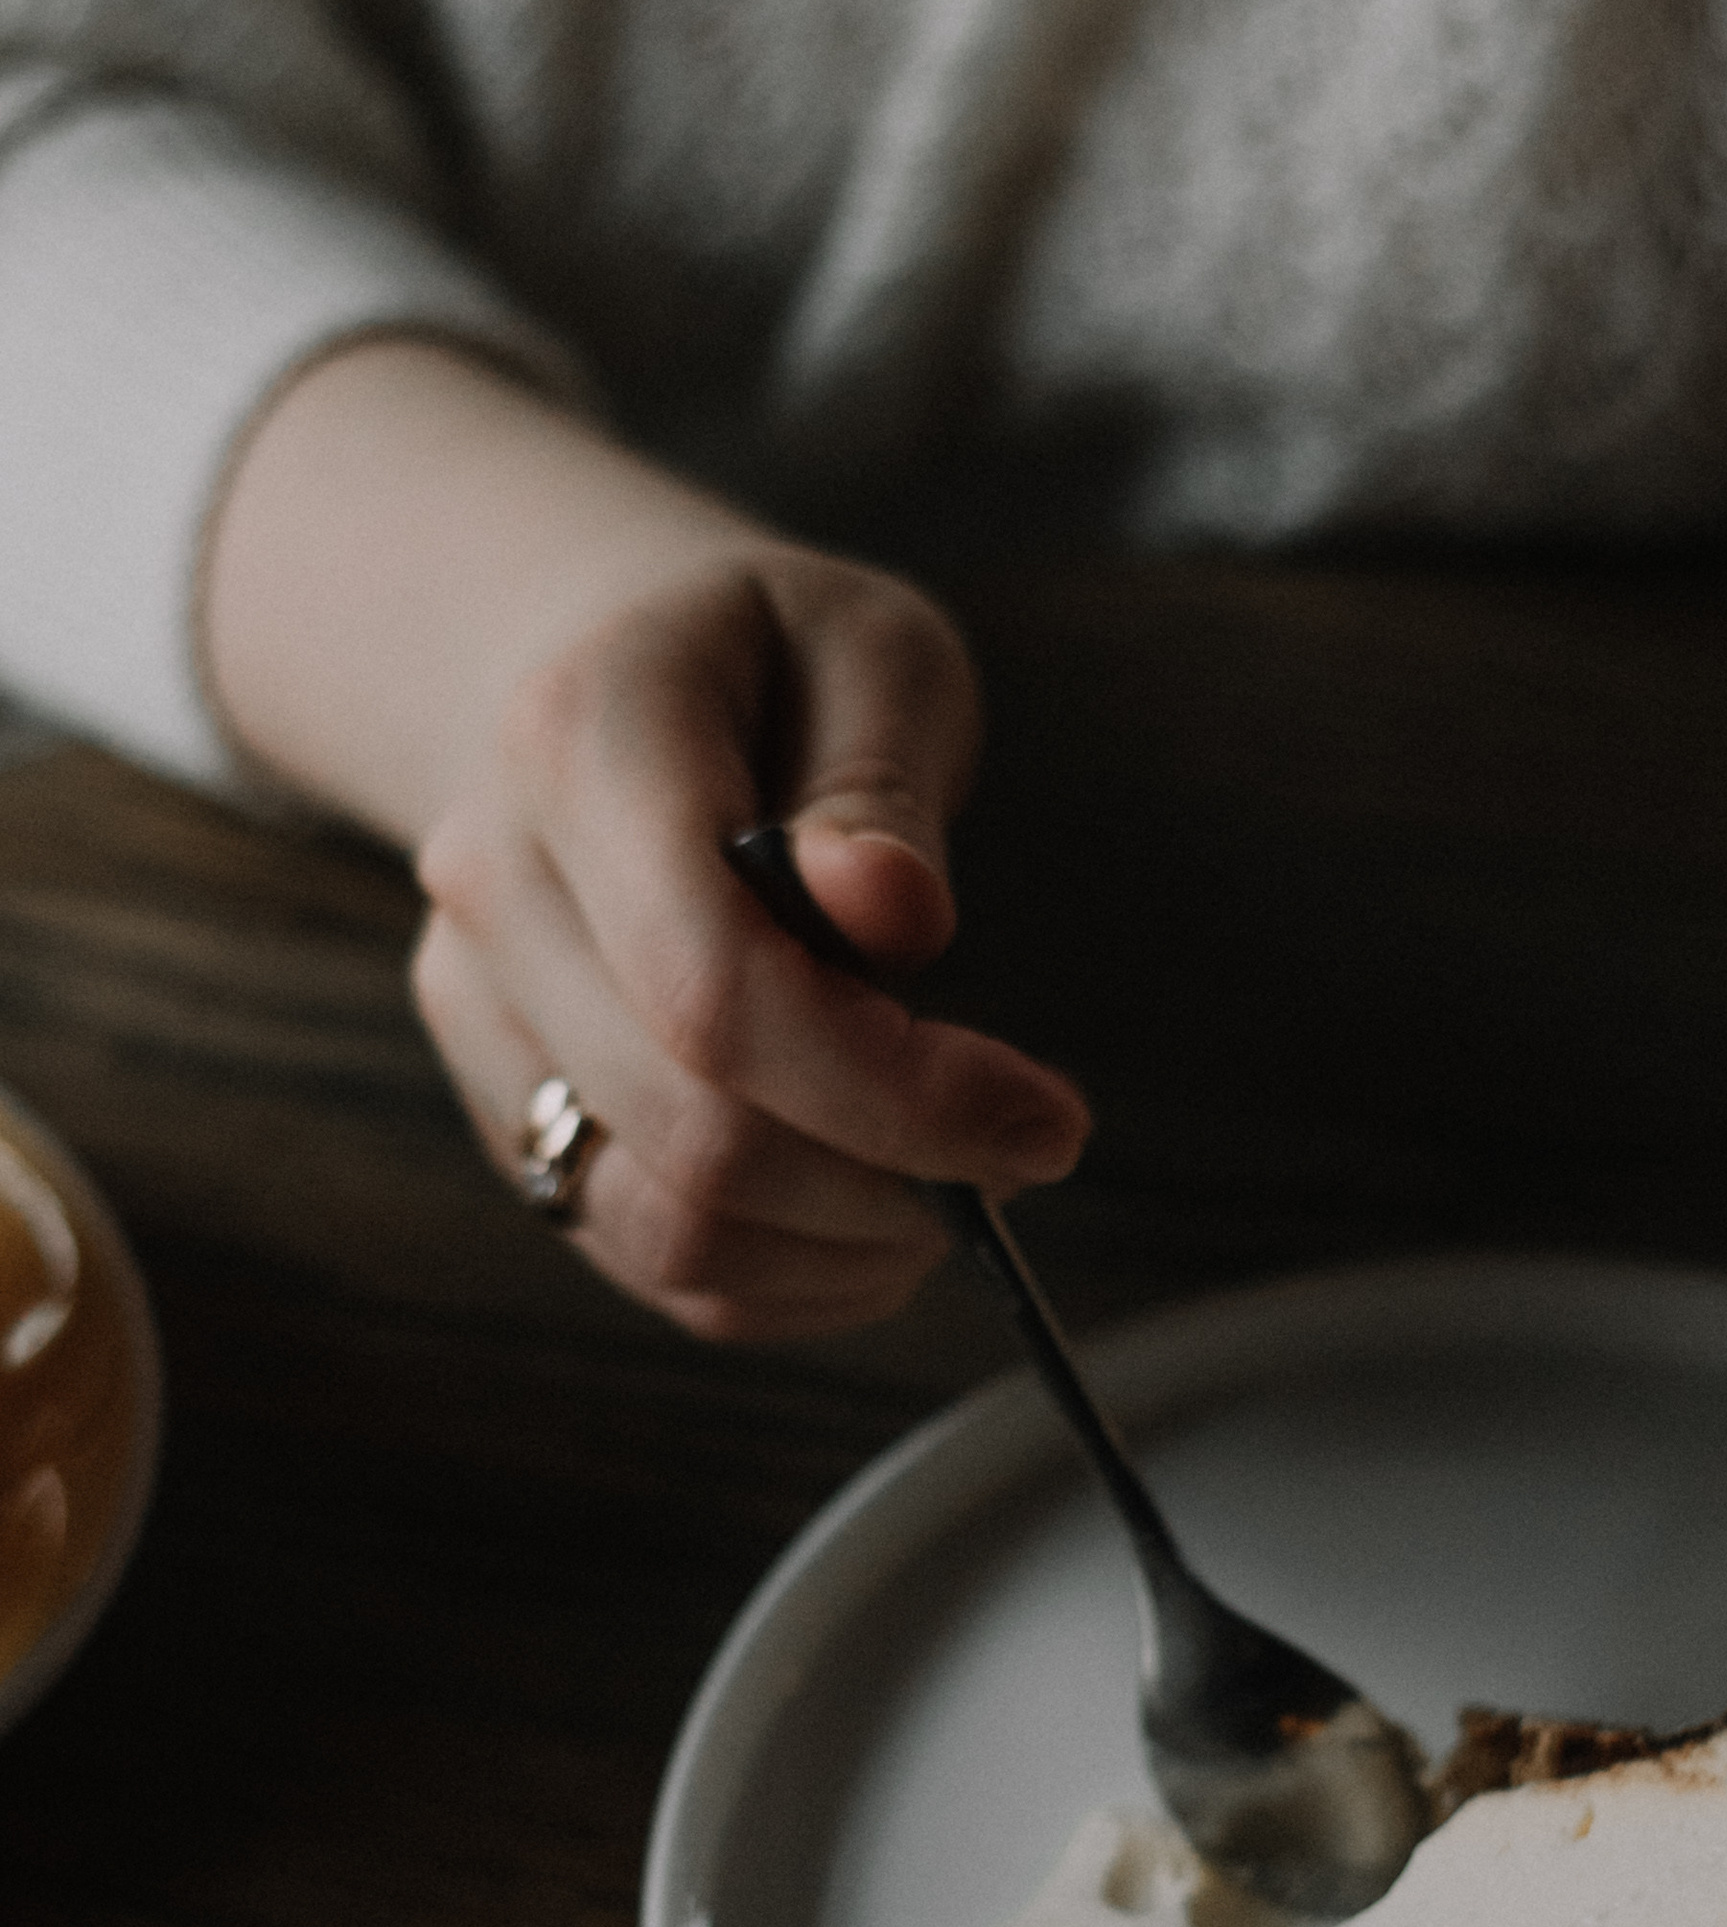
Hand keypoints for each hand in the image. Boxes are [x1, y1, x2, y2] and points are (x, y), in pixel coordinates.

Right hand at [412, 546, 1086, 1335]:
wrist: (598, 665)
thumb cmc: (767, 657)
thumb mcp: (871, 649)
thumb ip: (882, 783)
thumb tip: (890, 914)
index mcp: (577, 748)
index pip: (719, 992)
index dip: (896, 1093)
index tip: (1044, 1118)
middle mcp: (494, 889)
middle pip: (692, 1132)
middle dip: (893, 1182)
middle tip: (1024, 1149)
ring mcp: (482, 1011)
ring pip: (658, 1226)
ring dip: (839, 1251)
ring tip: (951, 1191)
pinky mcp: (504, 1101)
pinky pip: (639, 1254)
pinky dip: (782, 1277)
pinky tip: (873, 1221)